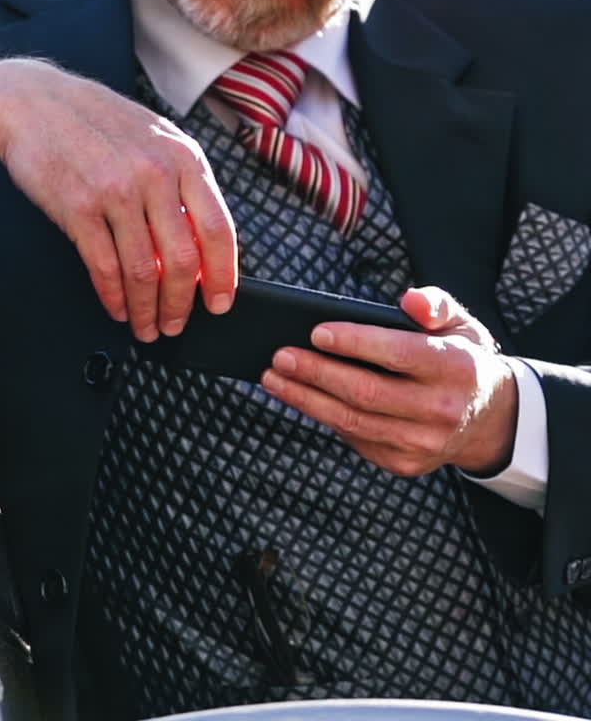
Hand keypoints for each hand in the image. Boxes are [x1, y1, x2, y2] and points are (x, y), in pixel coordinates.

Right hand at [0, 58, 236, 339]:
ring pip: (144, 271)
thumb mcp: (155, 137)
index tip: (220, 301)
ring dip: (147, 309)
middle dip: (182, 304)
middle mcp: (155, 174)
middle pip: (183, 260)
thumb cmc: (96, 120)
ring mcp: (117, 191)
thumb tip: (200, 244)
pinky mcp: (79, 208)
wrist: (33, 102)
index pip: (219, 229)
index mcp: (184, 157)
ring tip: (146, 325)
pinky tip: (117, 307)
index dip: (223, 275)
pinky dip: (114, 297)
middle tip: (177, 323)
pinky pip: (104, 267)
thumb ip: (182, 183)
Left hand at [261, 286, 517, 476]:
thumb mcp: (462, 323)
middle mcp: (441, 409)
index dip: (355, 343)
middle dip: (316, 373)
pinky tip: (301, 397)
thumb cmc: (462, 359)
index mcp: (456, 367)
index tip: (316, 332)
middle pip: (366, 393)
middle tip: (280, 355)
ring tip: (275, 378)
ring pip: (353, 421)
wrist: (487, 419)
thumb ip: (435, 304)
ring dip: (307, 400)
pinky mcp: (405, 462)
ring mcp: (423, 442)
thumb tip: (410, 300)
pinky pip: (355, 438)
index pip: (398, 354)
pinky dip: (324, 417)